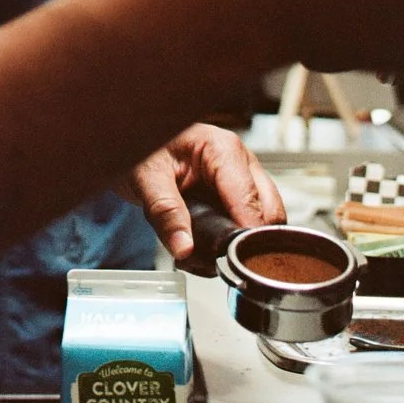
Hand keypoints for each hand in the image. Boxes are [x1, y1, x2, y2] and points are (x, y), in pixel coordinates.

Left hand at [130, 123, 284, 260]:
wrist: (135, 142)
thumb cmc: (144, 149)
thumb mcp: (147, 178)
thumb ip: (165, 212)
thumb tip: (185, 247)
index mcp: (223, 149)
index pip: (250, 198)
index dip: (245, 233)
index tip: (233, 259)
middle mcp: (241, 163)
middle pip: (268, 213)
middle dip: (245, 243)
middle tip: (213, 260)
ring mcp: (242, 181)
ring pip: (261, 225)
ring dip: (237, 248)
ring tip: (200, 257)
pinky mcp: (236, 198)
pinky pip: (246, 228)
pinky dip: (229, 247)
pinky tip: (202, 252)